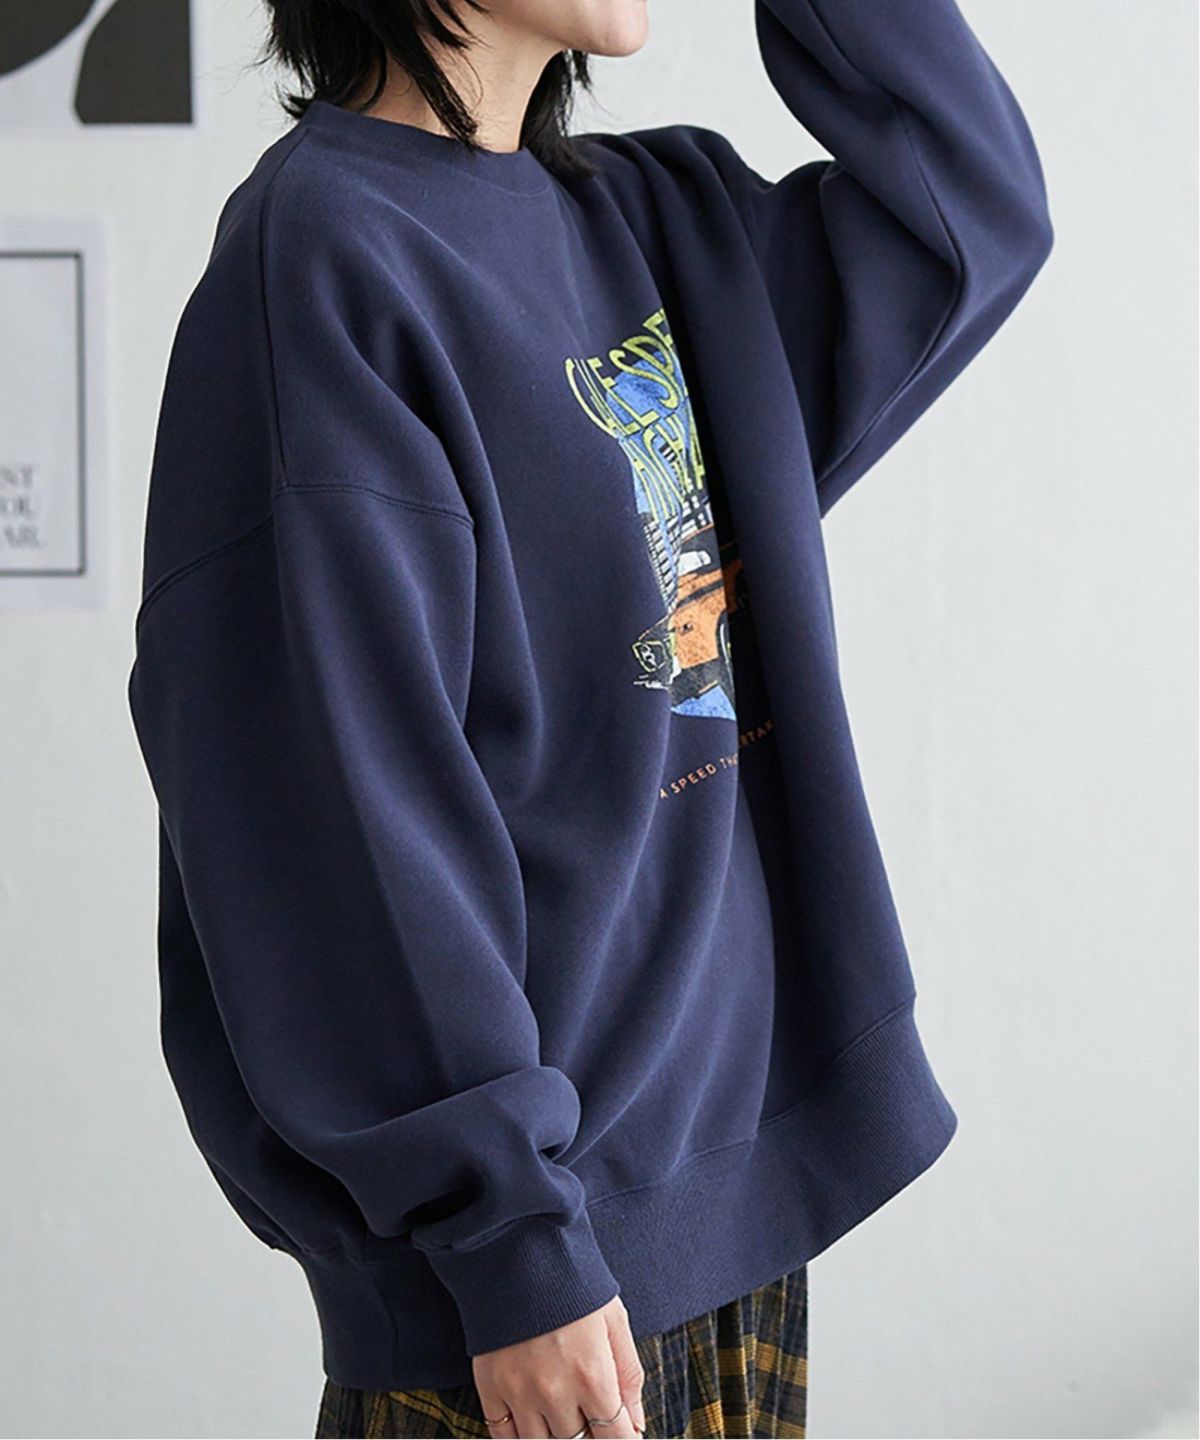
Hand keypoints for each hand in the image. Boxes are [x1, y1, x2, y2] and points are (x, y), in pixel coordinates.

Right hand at [473, 1295, 645, 1438]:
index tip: (620, 1431)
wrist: (518, 1247)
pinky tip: (532, 1424)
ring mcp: (519, 1392)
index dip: (622, 1439)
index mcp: (592, 1375)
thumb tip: (636, 1423)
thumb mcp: (614, 1319)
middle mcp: (556, 1392)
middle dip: (589, 1433)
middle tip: (589, 1415)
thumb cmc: (571, 1280)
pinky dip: (518, 1437)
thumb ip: (628, 1375)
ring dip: (556, 1436)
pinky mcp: (490, 1386)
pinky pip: (503, 1435)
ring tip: (562, 1414)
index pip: (615, 1437)